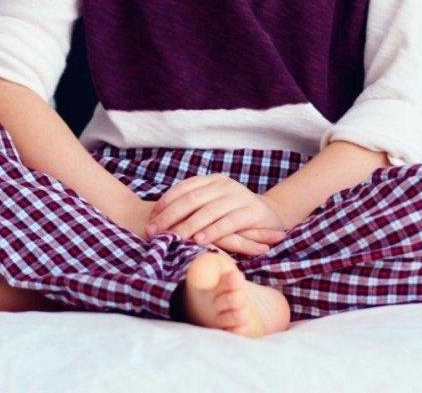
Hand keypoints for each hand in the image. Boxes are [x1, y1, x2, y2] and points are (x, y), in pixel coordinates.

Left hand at [142, 175, 289, 257]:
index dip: (165, 203)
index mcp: (212, 180)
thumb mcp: (213, 205)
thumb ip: (194, 207)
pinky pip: (229, 222)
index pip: (183, 188)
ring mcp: (238, 196)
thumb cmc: (234, 214)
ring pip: (208, 210)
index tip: (150, 219)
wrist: (271, 216)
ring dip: (188, 225)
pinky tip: (200, 241)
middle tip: (154, 232)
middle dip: (170, 216)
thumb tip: (159, 219)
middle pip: (192, 199)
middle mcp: (223, 185)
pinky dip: (213, 231)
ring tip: (172, 238)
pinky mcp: (251, 212)